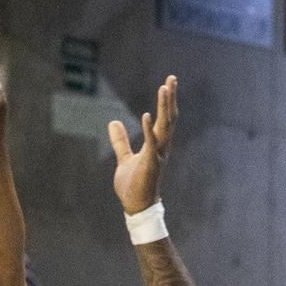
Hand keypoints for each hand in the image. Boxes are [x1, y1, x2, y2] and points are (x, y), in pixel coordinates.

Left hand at [108, 75, 176, 214]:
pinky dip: (149, 130)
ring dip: (164, 108)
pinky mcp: (150, 165)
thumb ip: (120, 141)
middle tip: (171, 78)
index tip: (168, 83)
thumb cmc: (133, 185)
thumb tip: (113, 123)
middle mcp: (161, 148)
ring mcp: (157, 155)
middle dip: (170, 98)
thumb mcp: (124, 158)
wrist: (135, 207)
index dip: (167, 101)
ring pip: (164, 127)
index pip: (164, 119)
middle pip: (169, 118)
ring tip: (164, 88)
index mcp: (156, 145)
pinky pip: (151, 144)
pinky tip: (147, 115)